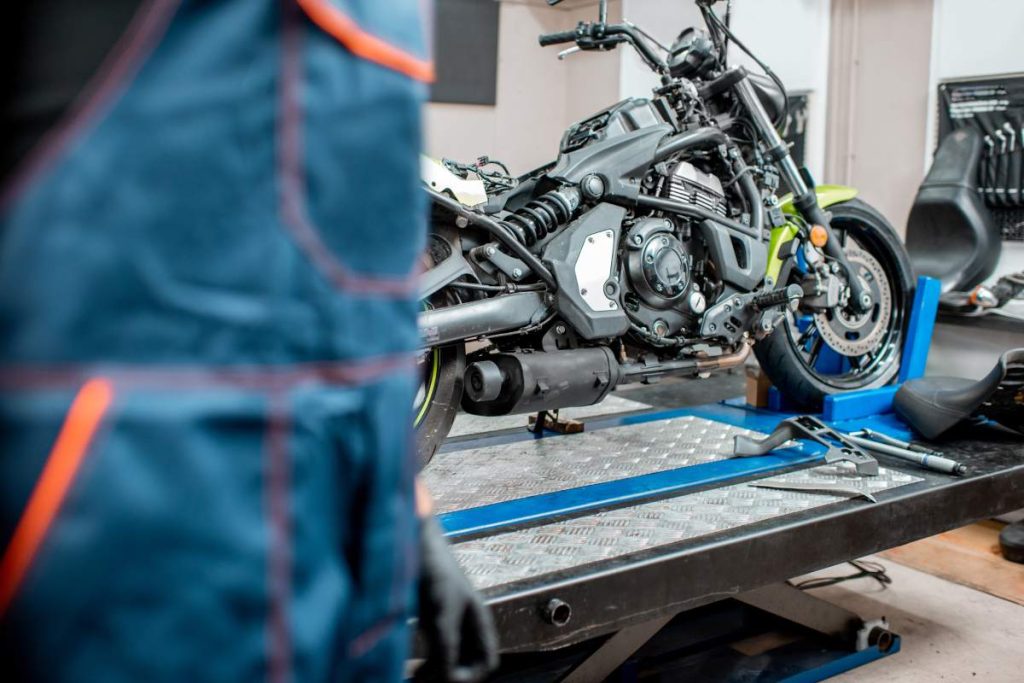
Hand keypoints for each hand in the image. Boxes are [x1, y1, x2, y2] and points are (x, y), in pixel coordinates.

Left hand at [416, 515, 498, 681]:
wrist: (407, 536)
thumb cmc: (430, 566)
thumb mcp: (440, 610)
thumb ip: (447, 645)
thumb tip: (448, 679)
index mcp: (477, 619)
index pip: (486, 662)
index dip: (471, 677)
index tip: (447, 679)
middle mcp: (464, 623)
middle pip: (466, 665)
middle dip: (449, 676)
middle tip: (420, 679)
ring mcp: (445, 622)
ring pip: (446, 661)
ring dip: (432, 672)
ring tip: (410, 676)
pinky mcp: (426, 620)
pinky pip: (430, 652)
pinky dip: (420, 664)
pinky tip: (406, 665)